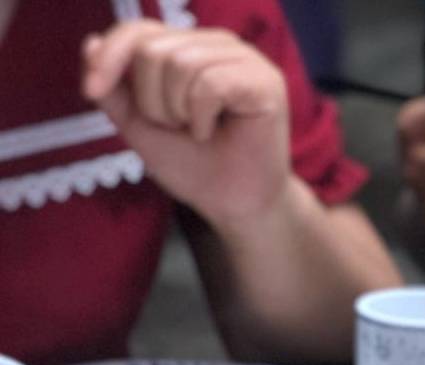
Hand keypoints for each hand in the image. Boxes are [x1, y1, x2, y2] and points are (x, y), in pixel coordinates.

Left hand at [82, 21, 290, 228]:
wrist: (230, 205)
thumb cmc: (193, 166)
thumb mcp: (139, 123)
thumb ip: (113, 87)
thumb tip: (92, 43)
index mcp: (190, 48)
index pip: (139, 31)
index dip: (109, 58)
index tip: (90, 90)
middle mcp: (217, 46)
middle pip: (154, 50)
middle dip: (152, 100)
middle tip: (178, 127)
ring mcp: (244, 60)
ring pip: (181, 64)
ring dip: (178, 110)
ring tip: (197, 131)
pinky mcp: (265, 82)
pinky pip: (210, 84)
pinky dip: (201, 117)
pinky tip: (212, 132)